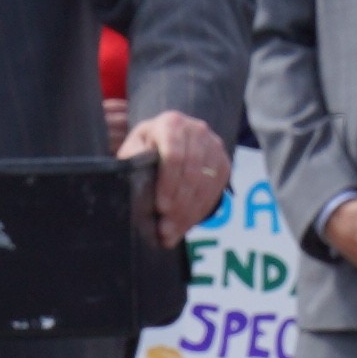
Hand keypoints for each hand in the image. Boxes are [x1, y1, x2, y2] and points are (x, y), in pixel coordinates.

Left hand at [123, 109, 228, 236]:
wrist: (169, 139)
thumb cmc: (146, 147)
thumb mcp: (134, 149)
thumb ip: (133, 161)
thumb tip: (135, 187)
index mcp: (171, 124)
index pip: (174, 155)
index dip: (168, 184)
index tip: (161, 207)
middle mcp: (196, 130)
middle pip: (192, 173)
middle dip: (178, 205)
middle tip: (164, 229)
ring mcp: (214, 146)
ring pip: (205, 185)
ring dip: (188, 214)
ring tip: (171, 234)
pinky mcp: (223, 162)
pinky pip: (215, 191)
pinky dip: (200, 212)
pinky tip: (184, 226)